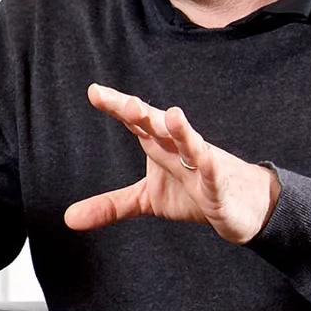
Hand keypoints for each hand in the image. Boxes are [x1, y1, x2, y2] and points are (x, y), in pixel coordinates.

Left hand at [62, 85, 279, 243]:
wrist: (242, 205)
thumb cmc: (192, 192)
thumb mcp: (147, 200)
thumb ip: (111, 205)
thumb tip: (68, 219)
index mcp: (162, 147)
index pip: (138, 123)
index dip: (118, 107)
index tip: (94, 91)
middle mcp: (182, 150)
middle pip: (162, 128)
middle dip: (146, 115)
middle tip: (128, 104)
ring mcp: (204, 167)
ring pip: (194, 146)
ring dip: (183, 131)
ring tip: (172, 115)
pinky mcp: (222, 190)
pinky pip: (217, 178)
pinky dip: (213, 170)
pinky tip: (208, 160)